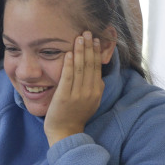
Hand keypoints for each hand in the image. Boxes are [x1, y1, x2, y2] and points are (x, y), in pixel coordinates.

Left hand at [44, 31, 103, 145]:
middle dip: (89, 47)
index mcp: (97, 92)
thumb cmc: (76, 117)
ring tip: (80, 37)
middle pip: (90, 65)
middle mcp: (89, 92)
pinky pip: (68, 77)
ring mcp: (77, 94)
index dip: (96, 52)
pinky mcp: (64, 96)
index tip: (95, 39)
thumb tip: (100, 78)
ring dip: (80, 51)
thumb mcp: (91, 103)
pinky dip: (69, 63)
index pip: (97, 67)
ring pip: (80, 68)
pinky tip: (68, 53)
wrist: (65, 133)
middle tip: (88, 32)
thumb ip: (96, 90)